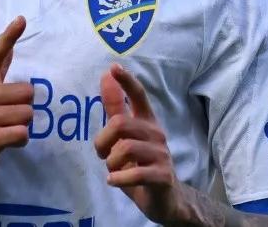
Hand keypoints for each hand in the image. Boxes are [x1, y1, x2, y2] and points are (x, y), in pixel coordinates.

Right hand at [0, 16, 33, 190]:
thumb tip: (10, 47)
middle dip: (23, 108)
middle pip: (27, 92)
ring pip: (28, 114)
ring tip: (3, 133)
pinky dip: (20, 141)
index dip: (8, 36)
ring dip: (21, 127)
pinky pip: (22, 133)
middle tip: (6, 120)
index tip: (21, 19)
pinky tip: (5, 144)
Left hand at [93, 63, 182, 223]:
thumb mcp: (124, 136)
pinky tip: (114, 182)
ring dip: (111, 162)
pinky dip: (119, 178)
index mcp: (146, 122)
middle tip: (102, 154)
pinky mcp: (163, 176)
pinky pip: (135, 173)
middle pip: (121, 124)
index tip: (114, 68)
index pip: (139, 96)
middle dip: (102, 141)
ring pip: (126, 148)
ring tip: (114, 171)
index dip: (127, 81)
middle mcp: (156, 134)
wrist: (164, 200)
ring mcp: (162, 155)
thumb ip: (116, 108)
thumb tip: (106, 75)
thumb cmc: (140, 165)